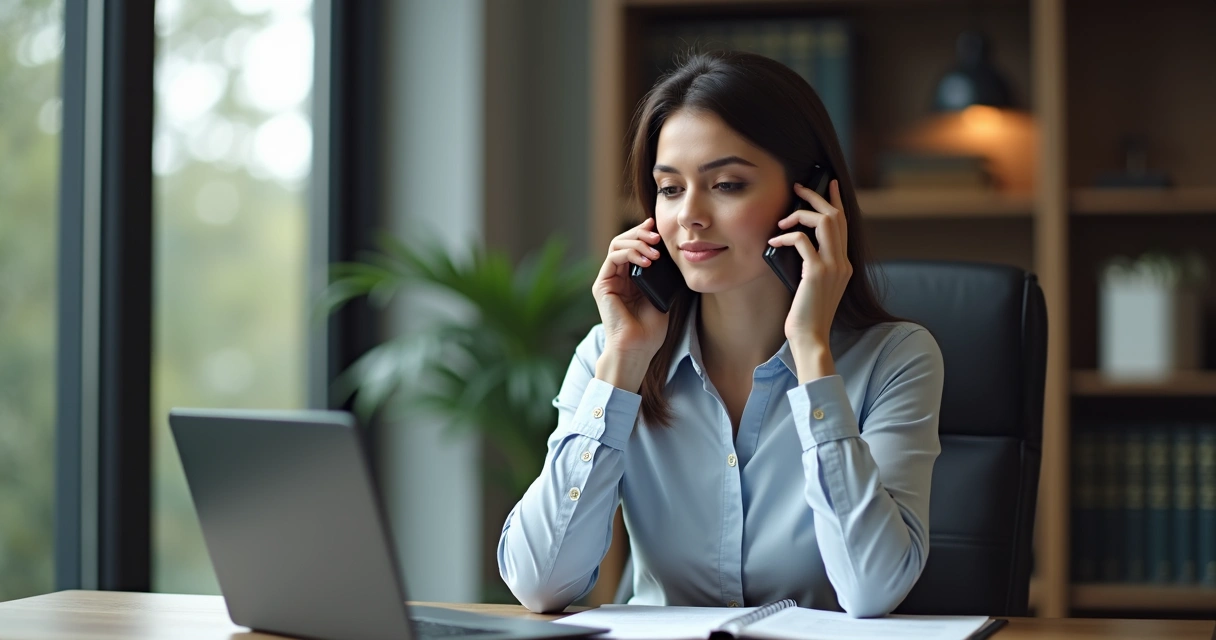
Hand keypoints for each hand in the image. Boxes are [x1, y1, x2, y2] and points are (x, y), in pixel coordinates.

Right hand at [592, 217, 671, 358]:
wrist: (637, 349)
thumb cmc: (650, 330)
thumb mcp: (661, 295)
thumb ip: (660, 275)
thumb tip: (668, 253)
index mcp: (630, 278)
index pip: (634, 247)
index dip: (644, 234)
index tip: (659, 228)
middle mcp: (617, 277)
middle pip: (624, 241)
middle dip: (641, 234)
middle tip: (657, 235)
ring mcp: (608, 280)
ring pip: (617, 245)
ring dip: (637, 242)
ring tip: (654, 250)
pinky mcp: (602, 285)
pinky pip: (613, 258)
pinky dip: (630, 254)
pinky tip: (646, 261)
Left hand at [767, 179, 852, 352]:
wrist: (811, 338)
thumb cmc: (806, 316)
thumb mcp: (813, 286)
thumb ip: (812, 265)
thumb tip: (796, 242)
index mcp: (843, 265)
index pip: (844, 224)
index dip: (836, 201)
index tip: (827, 184)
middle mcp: (842, 262)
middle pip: (836, 216)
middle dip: (816, 197)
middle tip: (798, 188)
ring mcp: (832, 267)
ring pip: (824, 221)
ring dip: (801, 213)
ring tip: (782, 220)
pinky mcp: (816, 272)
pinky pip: (802, 240)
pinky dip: (786, 236)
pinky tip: (774, 242)